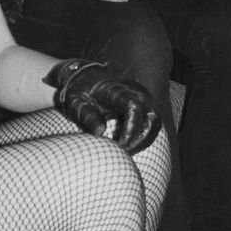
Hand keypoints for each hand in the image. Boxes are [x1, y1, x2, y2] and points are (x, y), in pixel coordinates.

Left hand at [43, 58, 160, 153]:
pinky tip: (127, 144)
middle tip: (124, 153)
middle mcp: (135, 91)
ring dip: (144, 140)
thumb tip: (100, 132)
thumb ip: (86, 115)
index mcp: (116, 89)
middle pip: (152, 117)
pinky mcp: (145, 104)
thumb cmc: (80, 92)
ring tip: (125, 151)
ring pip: (155, 122)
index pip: (133, 106)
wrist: (88, 77)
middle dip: (141, 140)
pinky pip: (151, 123)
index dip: (130, 129)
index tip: (120, 145)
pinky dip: (142, 137)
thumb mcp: (75, 102)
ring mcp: (142, 97)